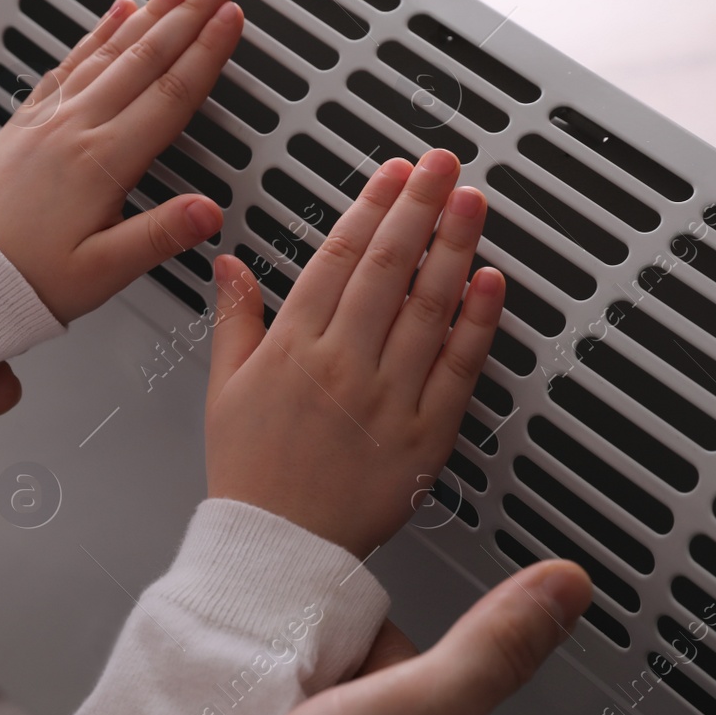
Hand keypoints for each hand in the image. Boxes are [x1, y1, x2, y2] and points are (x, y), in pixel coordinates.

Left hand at [0, 0, 243, 322]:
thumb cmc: (27, 280)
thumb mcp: (103, 272)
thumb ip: (158, 237)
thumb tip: (207, 212)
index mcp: (100, 163)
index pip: (169, 94)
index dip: (207, 52)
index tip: (232, 19)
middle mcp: (74, 130)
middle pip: (145, 57)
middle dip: (189, 13)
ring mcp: (49, 119)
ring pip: (110, 49)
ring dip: (151, 10)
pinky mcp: (28, 121)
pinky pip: (72, 61)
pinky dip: (100, 31)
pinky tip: (117, 12)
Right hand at [196, 560, 592, 714]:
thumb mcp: (416, 708)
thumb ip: (487, 649)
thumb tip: (566, 586)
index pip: (403, 656)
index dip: (368, 637)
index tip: (344, 641)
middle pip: (352, 679)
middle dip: (317, 667)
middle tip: (291, 683)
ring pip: (303, 709)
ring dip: (274, 698)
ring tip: (258, 712)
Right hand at [204, 150, 505, 557]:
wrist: (279, 551)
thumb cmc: (252, 474)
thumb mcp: (224, 389)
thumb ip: (235, 318)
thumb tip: (228, 264)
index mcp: (293, 348)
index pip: (339, 256)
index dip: (372, 206)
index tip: (395, 172)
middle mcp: (342, 365)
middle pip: (388, 267)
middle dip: (420, 206)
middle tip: (444, 164)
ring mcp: (387, 399)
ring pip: (428, 307)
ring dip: (454, 247)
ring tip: (472, 202)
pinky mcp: (424, 437)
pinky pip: (458, 370)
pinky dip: (478, 323)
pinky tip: (491, 283)